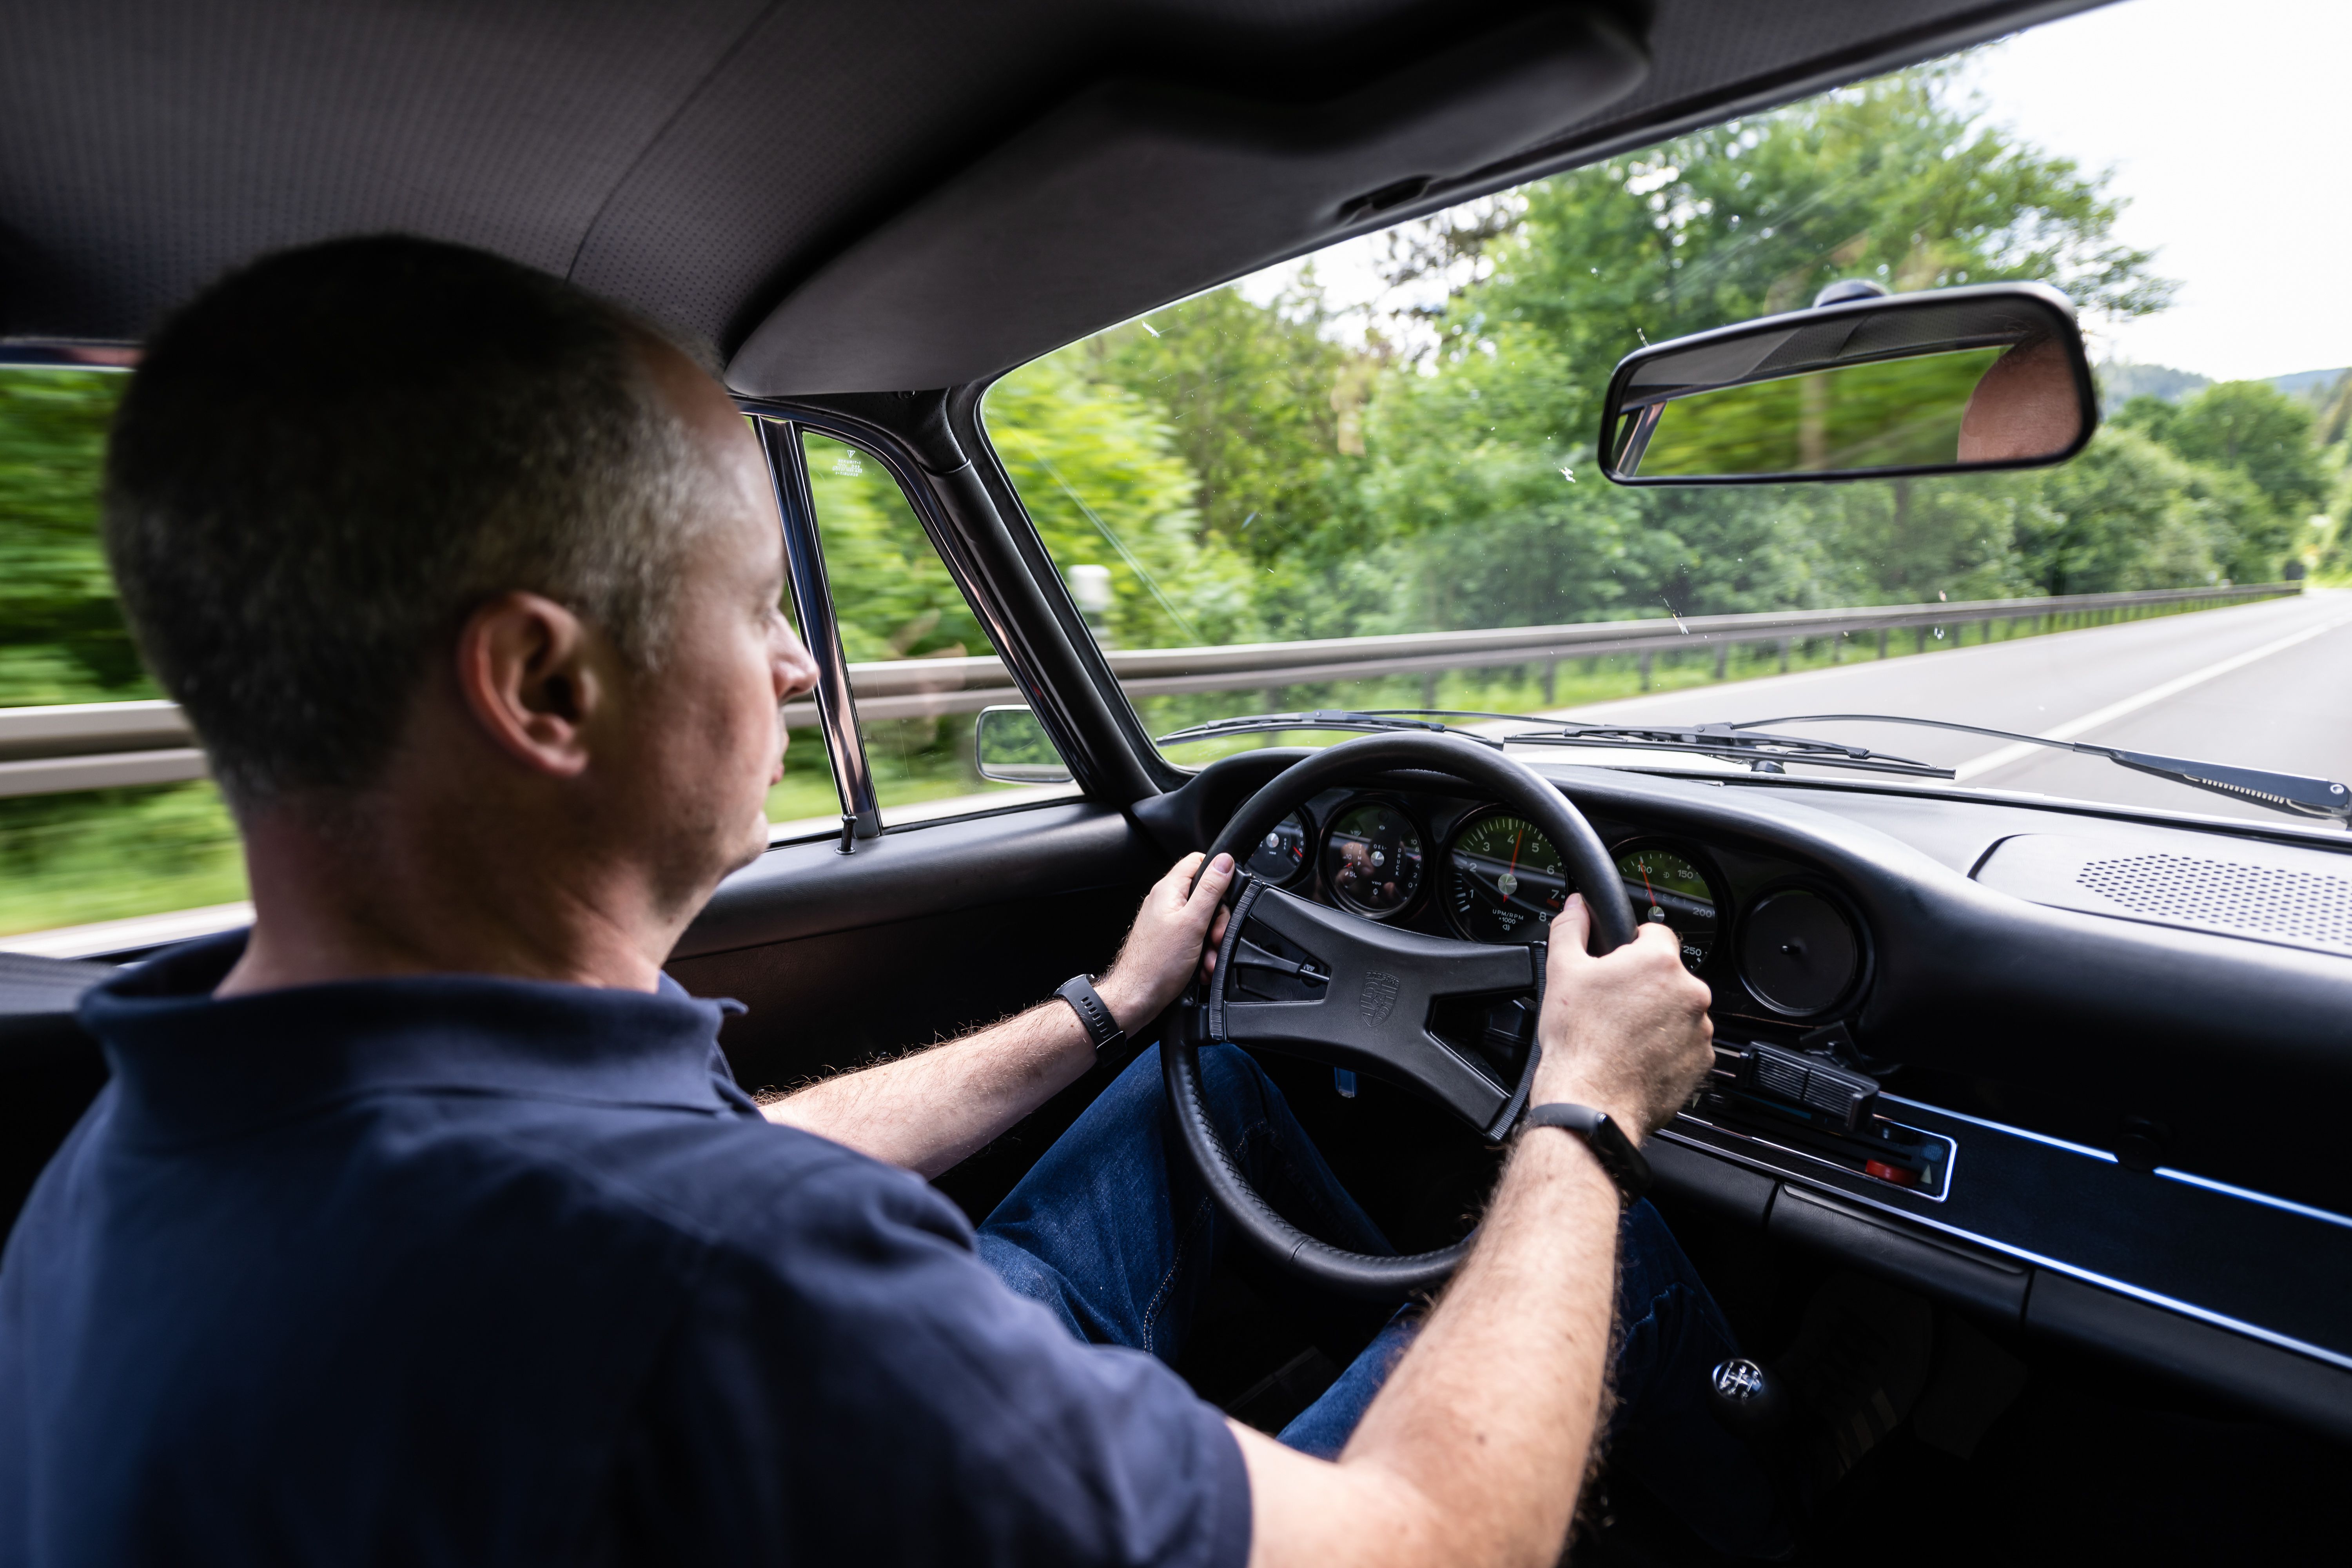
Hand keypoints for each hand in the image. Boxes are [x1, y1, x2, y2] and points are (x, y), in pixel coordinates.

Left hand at [1096, 852, 1235, 1030]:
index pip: (1198, 862)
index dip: (1217, 875)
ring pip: (1201, 921)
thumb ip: (1211, 889)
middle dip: (1217, 920)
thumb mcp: (1193, 922)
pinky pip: (1193, 939)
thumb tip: (1225, 860)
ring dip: (1211, 942)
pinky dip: (1201, 953)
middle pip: (1205, 895)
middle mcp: (1165, 902)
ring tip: (1207, 959)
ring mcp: (1166, 922)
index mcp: (1169, 889)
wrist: (1136, 998)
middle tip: (1215, 938)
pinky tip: (1201, 967)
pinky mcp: (1168, 941)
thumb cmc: (1157, 964)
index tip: (1226, 897)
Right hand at [1531, 894, 1713, 1138]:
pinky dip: (1666, 1048)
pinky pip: (1686, 1044)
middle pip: (1668, 975)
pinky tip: (1636, 1056)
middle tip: (1612, 1006)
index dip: (1631, 946)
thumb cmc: (1578, 1041)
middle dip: (1643, 985)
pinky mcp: (1702, 1063)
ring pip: (1678, 1010)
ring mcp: (1700, 1030)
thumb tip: (1576, 907)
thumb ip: (1571, 929)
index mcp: (1659, 963)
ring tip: (1622, 1035)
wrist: (1591, 1101)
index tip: (1616, 965)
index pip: (1655, 933)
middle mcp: (1690, 993)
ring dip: (1657, 1016)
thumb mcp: (1563, 971)